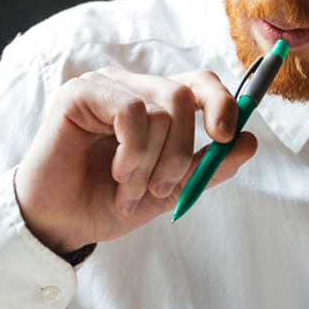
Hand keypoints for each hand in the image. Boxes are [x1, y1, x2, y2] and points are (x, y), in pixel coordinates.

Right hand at [15, 68, 256, 255]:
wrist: (59, 224)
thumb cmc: (105, 203)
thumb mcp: (168, 190)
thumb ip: (207, 167)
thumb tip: (249, 142)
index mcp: (153, 104)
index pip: (200, 83)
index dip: (223, 103)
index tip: (226, 138)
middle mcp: (131, 88)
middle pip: (185, 93)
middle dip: (183, 149)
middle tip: (163, 188)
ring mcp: (105, 87)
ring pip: (161, 108)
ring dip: (152, 164)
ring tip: (129, 193)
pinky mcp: (80, 93)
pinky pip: (132, 112)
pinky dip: (133, 152)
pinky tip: (116, 174)